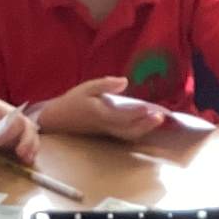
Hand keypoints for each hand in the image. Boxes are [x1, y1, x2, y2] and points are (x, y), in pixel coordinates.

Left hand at [0, 97, 40, 162]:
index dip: (11, 132)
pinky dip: (29, 152)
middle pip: (29, 128)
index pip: (16, 120)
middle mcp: (13, 119)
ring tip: (28, 159)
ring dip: (32, 147)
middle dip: (28, 141)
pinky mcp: (11, 140)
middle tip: (21, 153)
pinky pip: (25, 145)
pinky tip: (27, 160)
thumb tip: (1, 132)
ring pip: (31, 136)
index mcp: (4, 110)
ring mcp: (14, 130)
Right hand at [37, 76, 169, 141]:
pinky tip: (145, 125)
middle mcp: (106, 126)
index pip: (123, 115)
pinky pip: (125, 136)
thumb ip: (106, 84)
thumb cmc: (72, 102)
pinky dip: (137, 132)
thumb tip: (124, 81)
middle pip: (130, 130)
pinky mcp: (107, 134)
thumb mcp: (86, 88)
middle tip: (161, 117)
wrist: (58, 120)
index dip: (137, 113)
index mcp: (101, 114)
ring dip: (144, 129)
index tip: (150, 108)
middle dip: (146, 124)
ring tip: (157, 121)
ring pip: (128, 135)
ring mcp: (107, 132)